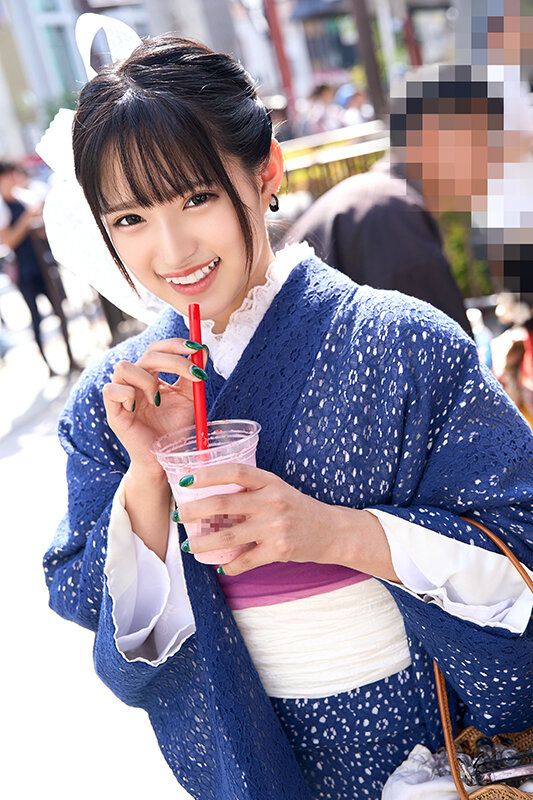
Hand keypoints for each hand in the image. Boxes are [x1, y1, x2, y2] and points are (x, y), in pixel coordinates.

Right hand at [102, 338, 207, 477]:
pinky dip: (127, 395)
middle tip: (193, 374)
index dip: (175, 344)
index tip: (197, 348)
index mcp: (151, 374)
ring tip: (158, 400)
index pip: (158, 348)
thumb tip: (203, 350)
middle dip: (173, 360)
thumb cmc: (174, 428)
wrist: (164, 459)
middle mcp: (135, 381)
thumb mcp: (188, 399)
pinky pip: (111, 391)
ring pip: (123, 367)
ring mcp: (122, 395)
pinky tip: (139, 408)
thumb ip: (193, 375)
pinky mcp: (113, 412)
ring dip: (147, 380)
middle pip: (146, 354)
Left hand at [177, 463, 344, 573]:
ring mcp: (275, 526)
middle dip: (195, 510)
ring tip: (189, 545)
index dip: (208, 474)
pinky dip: (231, 565)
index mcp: (270, 482)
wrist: (332, 531)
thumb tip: (211, 498)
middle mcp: (272, 501)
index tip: (186, 479)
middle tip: (178, 515)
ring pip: (229, 536)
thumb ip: (251, 491)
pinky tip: (222, 566)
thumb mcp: (278, 490)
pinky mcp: (279, 549)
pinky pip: (246, 560)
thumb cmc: (299, 510)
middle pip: (224, 502)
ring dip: (204, 542)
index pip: (235, 471)